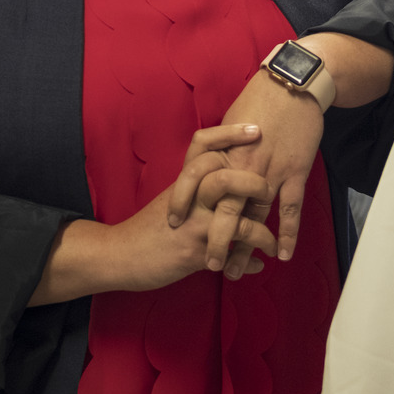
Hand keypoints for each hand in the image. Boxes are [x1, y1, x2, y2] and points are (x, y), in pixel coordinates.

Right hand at [117, 122, 277, 290]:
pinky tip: (259, 264)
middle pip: (225, 178)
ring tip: (272, 242)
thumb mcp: (171, 201)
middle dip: (254, 184)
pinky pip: (231, 256)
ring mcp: (192, 225)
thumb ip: (197, 192)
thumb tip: (225, 189)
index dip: (230, 134)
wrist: (120, 254)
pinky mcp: (194, 253)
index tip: (255, 129)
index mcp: (183, 181)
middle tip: (270, 191)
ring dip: (263, 232)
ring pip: (236, 219)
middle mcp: (189, 198)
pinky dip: (250, 261)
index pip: (203, 145)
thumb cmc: (148, 228)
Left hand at [204, 67, 325, 277]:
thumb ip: (219, 148)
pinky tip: (281, 254)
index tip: (177, 227)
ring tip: (238, 271)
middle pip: (226, 211)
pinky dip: (287, 233)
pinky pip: (290, 208)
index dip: (186, 207)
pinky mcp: (295, 171)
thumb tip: (207, 166)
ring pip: (256, 216)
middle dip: (217, 241)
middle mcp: (244, 166)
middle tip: (209, 265)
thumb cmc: (259, 98)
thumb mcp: (229, 121)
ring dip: (247, 246)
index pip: (198, 185)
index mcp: (224, 151)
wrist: (292, 83)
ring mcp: (271, 171)